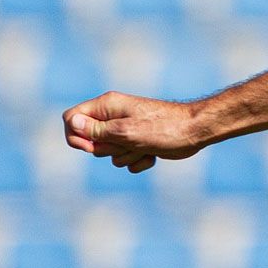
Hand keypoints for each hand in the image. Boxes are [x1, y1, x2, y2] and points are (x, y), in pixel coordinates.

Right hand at [63, 92, 206, 173]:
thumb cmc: (163, 128)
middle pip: (89, 140)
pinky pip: (125, 161)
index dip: (75, 135)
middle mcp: (114, 116)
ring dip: (125, 156)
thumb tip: (71, 122)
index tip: (90, 146)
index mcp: (108, 106)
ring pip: (108, 154)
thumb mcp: (125, 131)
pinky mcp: (138, 143)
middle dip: (106, 148)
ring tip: (144, 145)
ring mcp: (126, 130)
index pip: (72, 118)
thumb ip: (97, 130)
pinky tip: (153, 153)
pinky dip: (138, 161)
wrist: (195, 132)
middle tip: (127, 142)